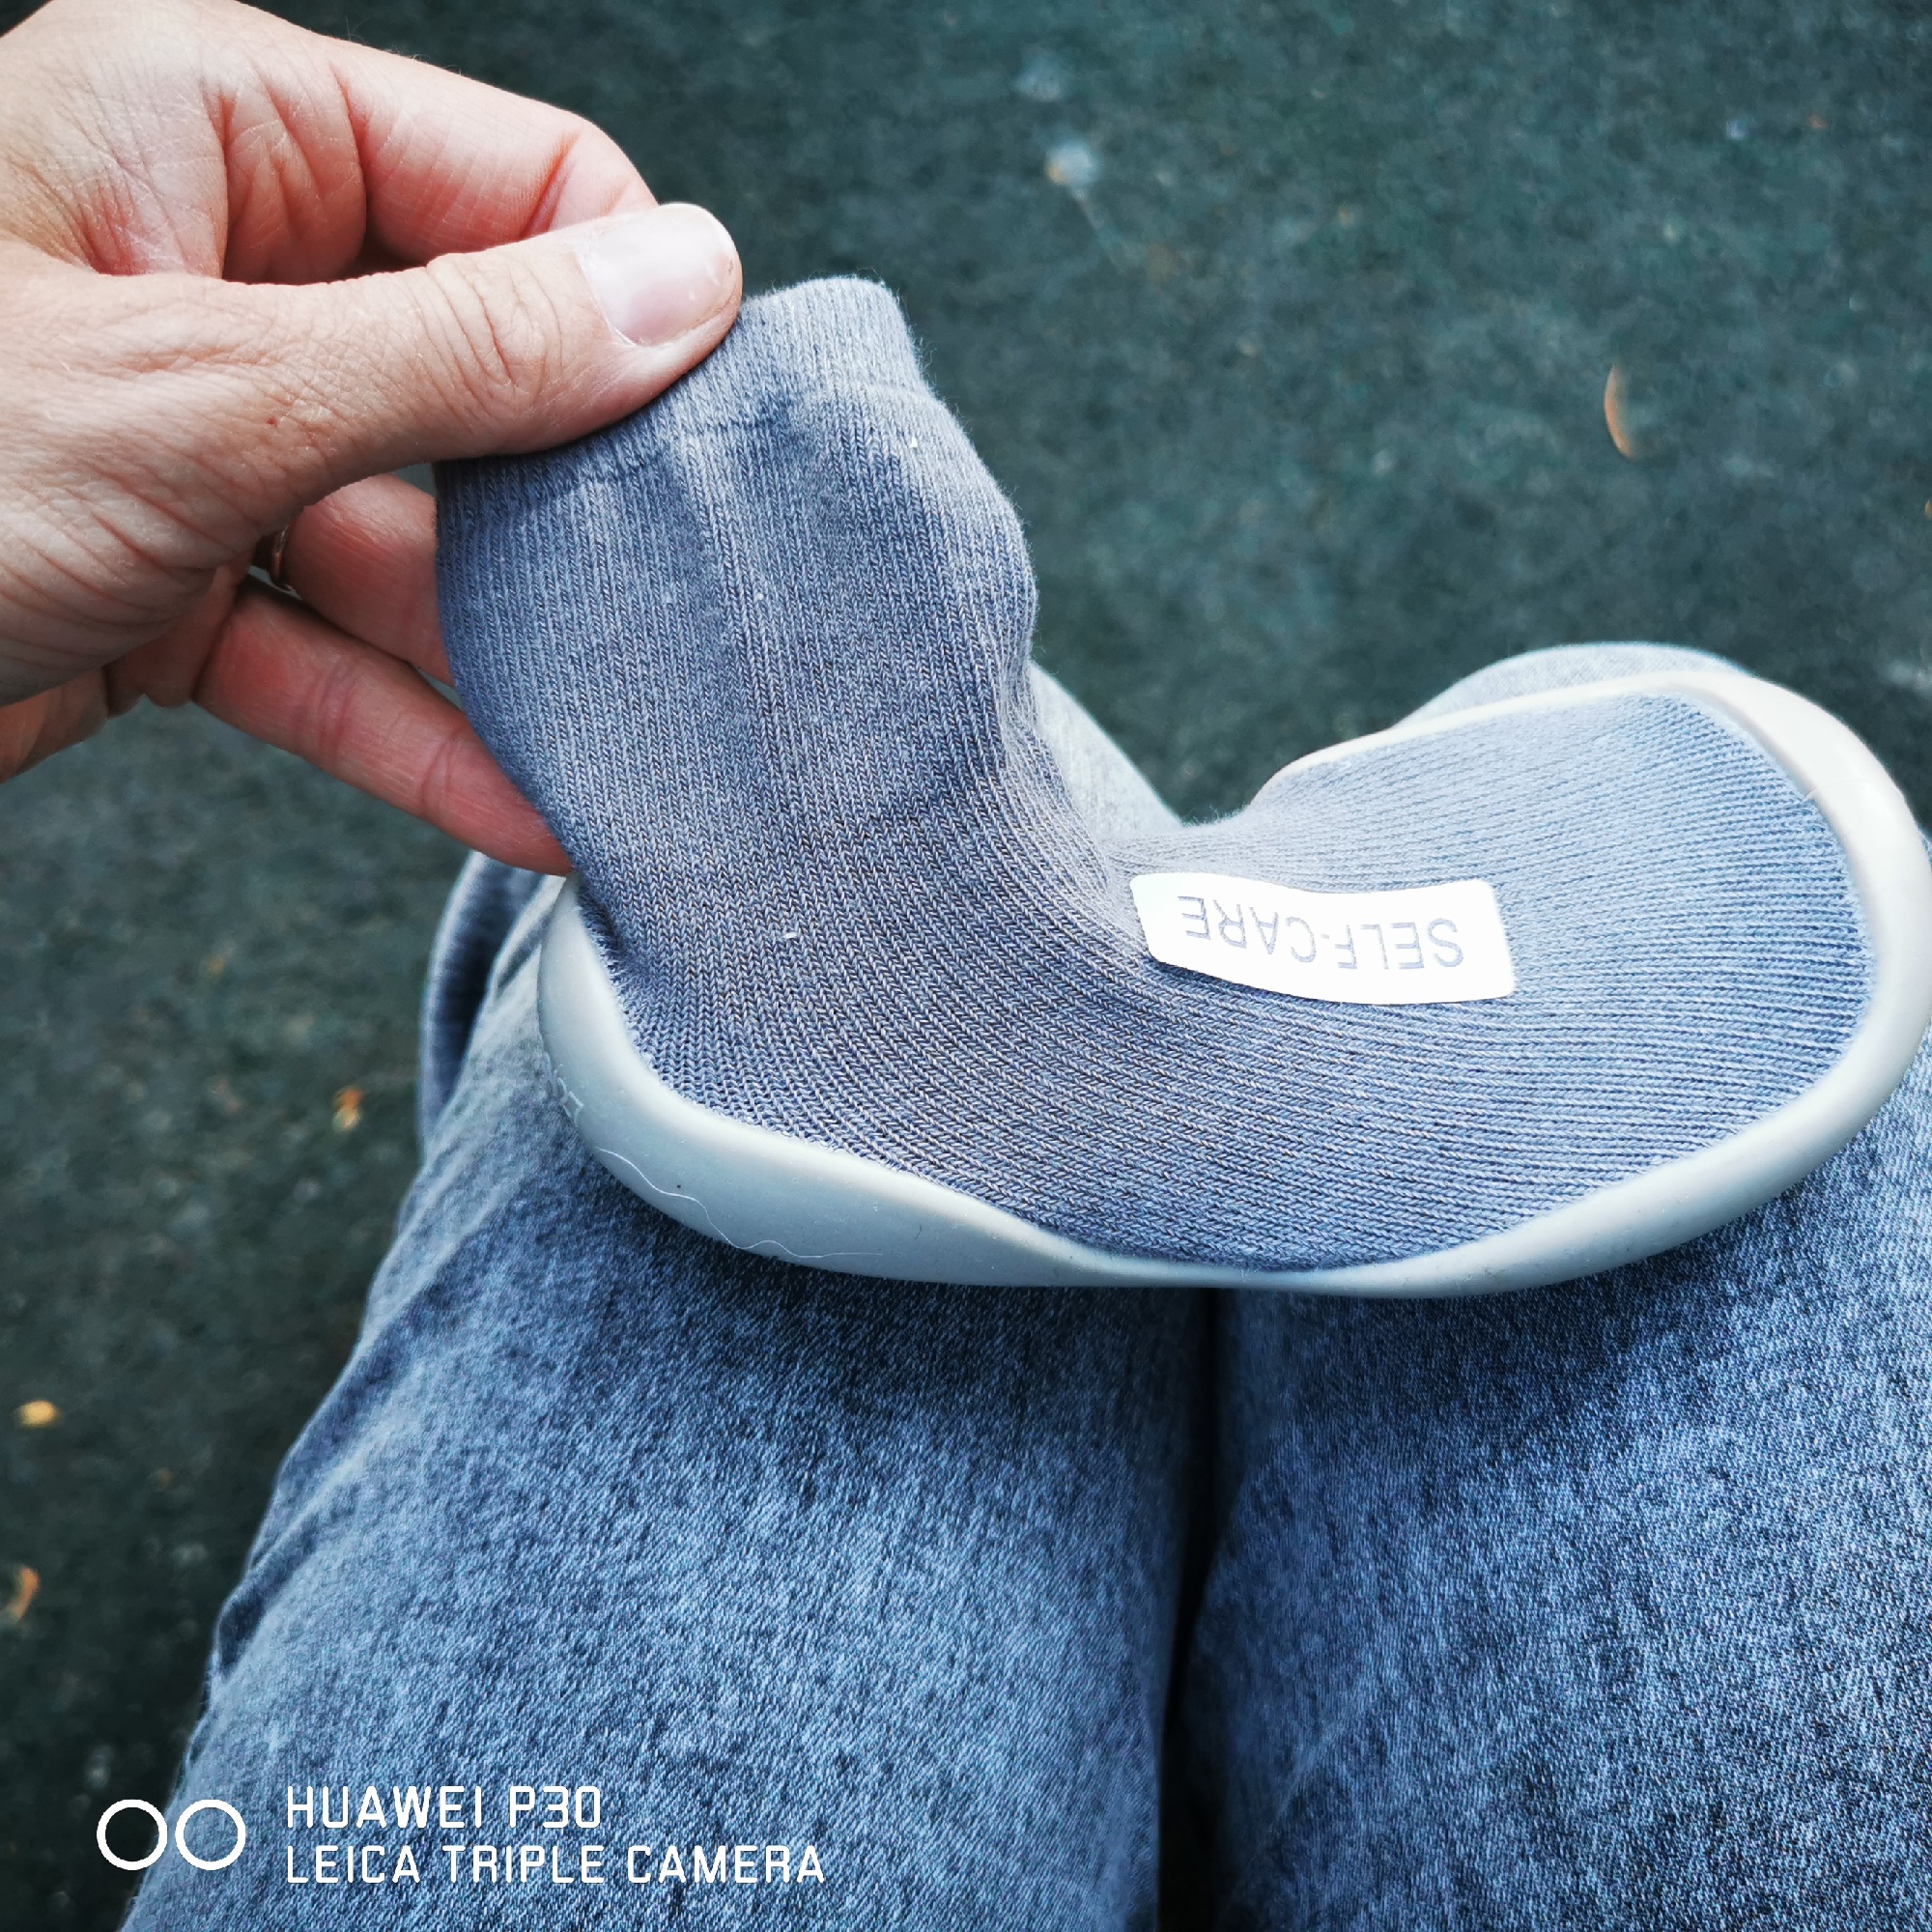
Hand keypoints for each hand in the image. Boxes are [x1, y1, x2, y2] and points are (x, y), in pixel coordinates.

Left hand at [0, 0, 742, 869]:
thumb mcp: (203, 389)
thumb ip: (461, 346)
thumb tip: (680, 283)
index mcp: (212, 132)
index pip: (513, 179)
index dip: (628, 304)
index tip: (715, 437)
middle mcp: (215, 271)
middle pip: (478, 375)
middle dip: (579, 505)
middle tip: (689, 609)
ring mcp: (195, 436)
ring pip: (410, 540)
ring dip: (509, 652)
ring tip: (629, 739)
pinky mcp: (165, 582)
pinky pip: (327, 652)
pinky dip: (415, 734)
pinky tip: (520, 805)